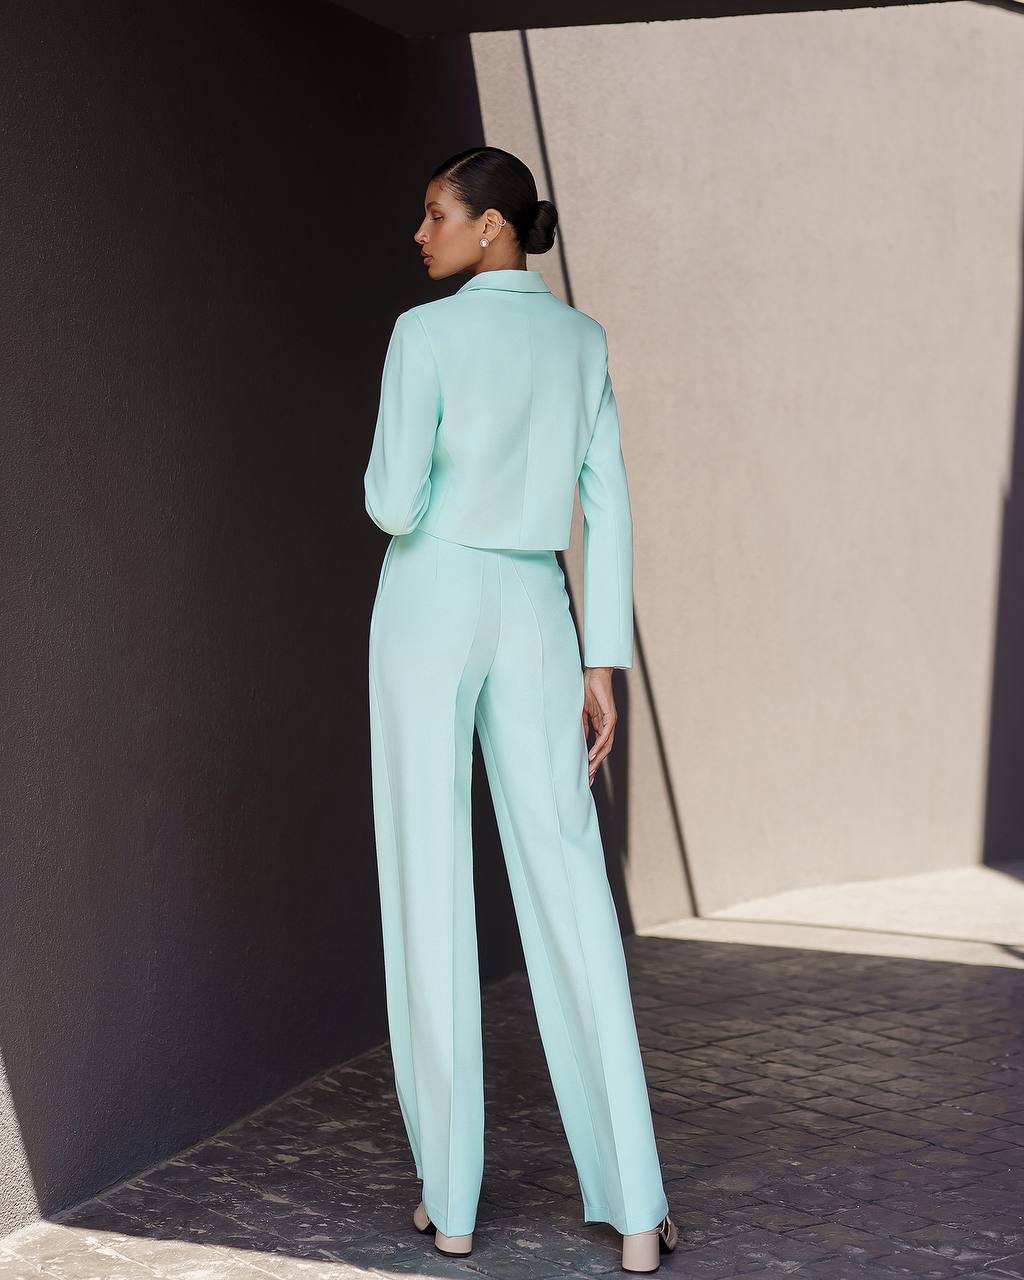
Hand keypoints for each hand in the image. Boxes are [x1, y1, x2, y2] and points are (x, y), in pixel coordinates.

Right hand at [582, 666, 617, 785]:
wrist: (595, 674)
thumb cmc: (588, 690)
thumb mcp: (582, 714)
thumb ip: (583, 728)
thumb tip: (580, 743)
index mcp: (601, 726)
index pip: (598, 748)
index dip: (593, 761)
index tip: (586, 774)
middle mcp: (608, 726)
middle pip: (604, 751)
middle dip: (595, 766)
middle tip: (588, 780)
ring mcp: (611, 722)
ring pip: (606, 746)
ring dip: (597, 759)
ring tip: (589, 771)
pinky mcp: (611, 716)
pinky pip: (605, 734)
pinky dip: (599, 746)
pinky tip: (592, 755)